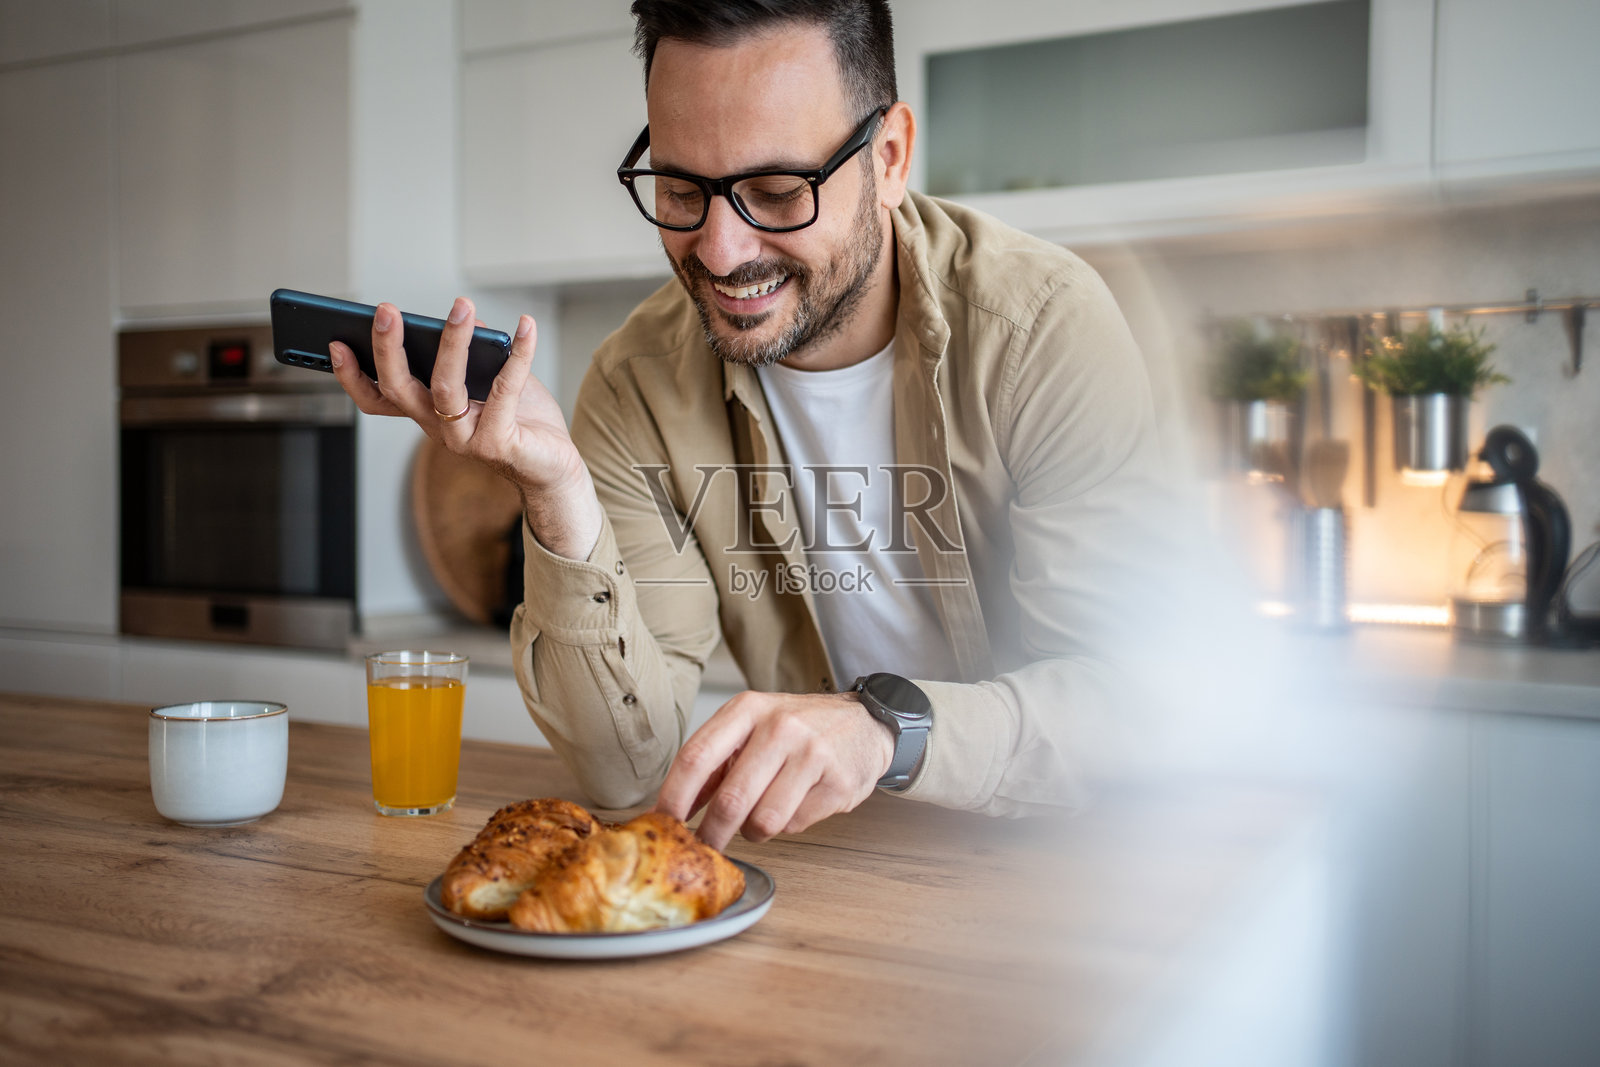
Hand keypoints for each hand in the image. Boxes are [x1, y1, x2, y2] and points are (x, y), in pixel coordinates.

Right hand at [328, 296, 602, 559]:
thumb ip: (476, 351)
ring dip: (453, 343)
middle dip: (388, 349)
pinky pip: (505, 390)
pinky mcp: (499, 444)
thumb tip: (466, 316)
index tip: (335, 342)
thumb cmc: (520, 421)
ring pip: (445, 388)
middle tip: (386, 311)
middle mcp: (439, 429)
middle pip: (400, 390)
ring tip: (461, 307)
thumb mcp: (492, 379)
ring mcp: (466, 440)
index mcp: (428, 413)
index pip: (378, 400)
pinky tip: (526, 327)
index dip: (352, 377)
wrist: (553, 468)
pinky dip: (517, 354)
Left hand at [654, 690, 894, 849]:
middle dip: (712, 833)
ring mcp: (812, 754)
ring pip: (763, 821)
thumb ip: (714, 764)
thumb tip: (670, 808)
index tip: (663, 823)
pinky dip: (788, 824)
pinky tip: (797, 803)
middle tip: (707, 846)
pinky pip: (794, 825)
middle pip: (730, 799)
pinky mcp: (838, 782)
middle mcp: (780, 727)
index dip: (674, 796)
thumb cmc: (799, 728)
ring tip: (762, 816)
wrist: (866, 723)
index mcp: (748, 709)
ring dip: (754, 831)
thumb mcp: (753, 727)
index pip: (696, 756)